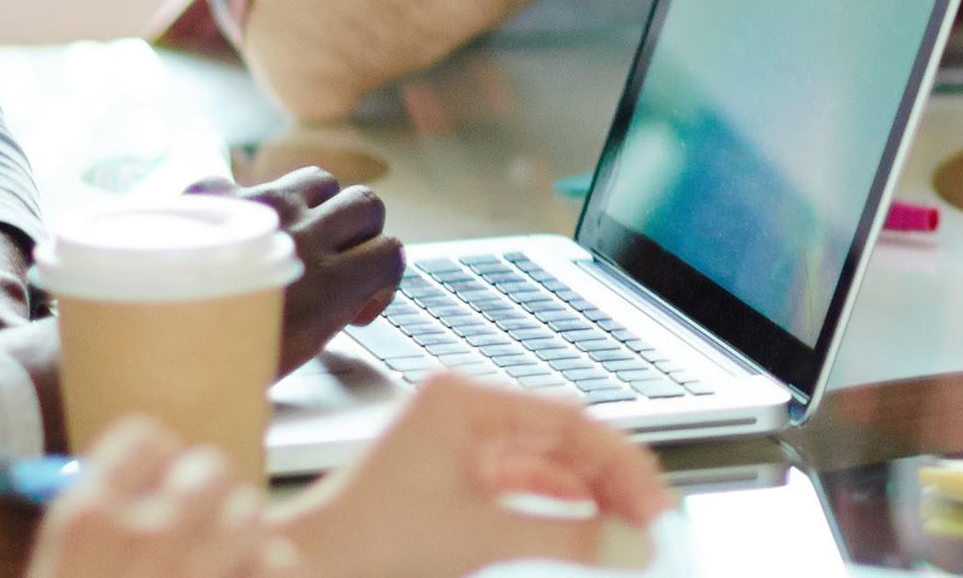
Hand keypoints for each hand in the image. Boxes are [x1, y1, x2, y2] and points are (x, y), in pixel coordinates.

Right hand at [22, 417, 285, 577]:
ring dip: (240, 534)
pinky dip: (267, 569)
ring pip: (250, 512)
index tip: (153, 476)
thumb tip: (54, 471)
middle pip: (209, 467)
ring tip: (219, 556)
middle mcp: (146, 537)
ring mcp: (196, 573)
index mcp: (86, 518)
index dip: (153, 458)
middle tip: (192, 520)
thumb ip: (74, 514)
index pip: (146, 437)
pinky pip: (278, 560)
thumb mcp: (50, 565)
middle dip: (204, 492)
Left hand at [183, 169, 403, 376]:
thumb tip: (340, 306)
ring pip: (319, 178)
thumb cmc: (209, 372)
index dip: (382, 277)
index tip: (357, 304)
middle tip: (334, 263)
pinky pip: (248, 180)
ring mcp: (257, 207)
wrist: (133, 351)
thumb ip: (325, 319)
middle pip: (366, 202)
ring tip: (293, 237)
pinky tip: (233, 235)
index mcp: (326, 286)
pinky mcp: (211, 195)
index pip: (391, 251)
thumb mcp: (287, 359)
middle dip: (359, 231)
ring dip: (317, 203)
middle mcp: (300, 236)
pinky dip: (248, 202)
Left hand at [277, 370, 672, 577]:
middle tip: (650, 519)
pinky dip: (555, 504)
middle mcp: (462, 411)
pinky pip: (521, 482)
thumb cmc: (367, 540)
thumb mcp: (483, 535)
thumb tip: (630, 544)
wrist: (309, 569)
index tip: (653, 499)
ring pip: (545, 462)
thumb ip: (568, 538)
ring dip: (587, 495)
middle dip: (609, 480)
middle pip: (561, 437)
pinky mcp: (453, 476)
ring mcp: (456, 443)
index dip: (620, 462)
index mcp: (464, 400)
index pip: (568, 419)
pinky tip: (587, 524)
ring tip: (626, 527)